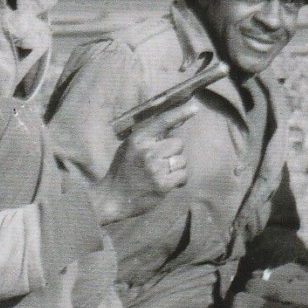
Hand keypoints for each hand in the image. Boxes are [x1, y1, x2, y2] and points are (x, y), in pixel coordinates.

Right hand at [98, 101, 196, 222]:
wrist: (113, 198)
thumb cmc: (123, 170)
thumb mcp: (130, 147)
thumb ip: (149, 136)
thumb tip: (175, 123)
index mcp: (139, 139)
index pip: (163, 121)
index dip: (180, 113)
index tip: (195, 108)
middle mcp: (148, 152)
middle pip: (178, 143)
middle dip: (173, 152)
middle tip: (160, 162)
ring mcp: (155, 168)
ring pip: (182, 160)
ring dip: (176, 168)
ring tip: (161, 174)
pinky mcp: (162, 185)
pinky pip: (183, 175)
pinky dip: (179, 180)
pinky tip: (168, 183)